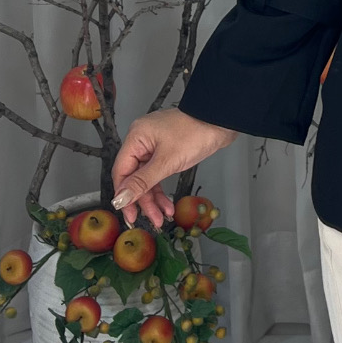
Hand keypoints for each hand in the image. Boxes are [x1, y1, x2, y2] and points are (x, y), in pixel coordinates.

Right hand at [111, 109, 237, 229]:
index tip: (130, 215)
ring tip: (163, 217)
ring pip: (147, 178)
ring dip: (154, 198)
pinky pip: (158, 174)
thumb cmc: (195, 134)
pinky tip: (167, 205)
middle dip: (144, 200)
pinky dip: (162, 189)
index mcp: (136, 138)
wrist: (221, 122)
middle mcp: (141, 141)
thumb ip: (143, 182)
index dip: (124, 195)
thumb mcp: (167, 161)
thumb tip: (120, 198)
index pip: (121, 171)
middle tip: (152, 220)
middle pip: (134, 177)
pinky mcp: (166, 152)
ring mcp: (154, 147)